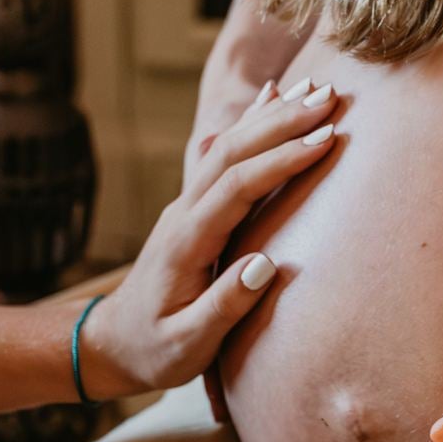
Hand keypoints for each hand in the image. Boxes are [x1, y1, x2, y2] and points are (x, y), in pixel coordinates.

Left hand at [79, 76, 339, 396]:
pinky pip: (223, 155)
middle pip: (233, 151)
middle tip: (331, 99)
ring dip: (271, 116)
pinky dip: (250, 124)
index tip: (324, 140)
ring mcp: (187, 206)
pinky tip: (270, 99)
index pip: (237, 186)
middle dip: (283, 122)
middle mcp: (184, 213)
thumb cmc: (154, 351)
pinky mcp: (194, 209)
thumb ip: (224, 307)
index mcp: (187, 242)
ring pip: (228, 146)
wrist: (111, 343)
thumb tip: (266, 266)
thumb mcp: (187, 345)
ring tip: (316, 90)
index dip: (281, 160)